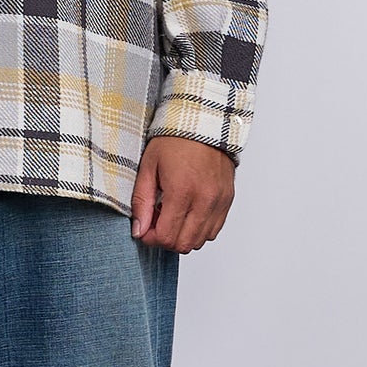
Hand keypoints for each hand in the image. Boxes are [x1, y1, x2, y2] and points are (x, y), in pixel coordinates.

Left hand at [130, 136, 234, 252]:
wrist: (203, 123)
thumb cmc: (175, 140)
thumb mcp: (148, 167)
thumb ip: (142, 202)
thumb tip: (138, 230)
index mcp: (182, 191)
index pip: (167, 236)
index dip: (151, 238)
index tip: (144, 229)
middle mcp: (205, 199)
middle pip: (184, 244)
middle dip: (165, 240)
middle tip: (156, 222)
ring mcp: (219, 201)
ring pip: (200, 240)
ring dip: (183, 235)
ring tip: (173, 215)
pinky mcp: (227, 200)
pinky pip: (214, 230)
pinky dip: (199, 229)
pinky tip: (188, 213)